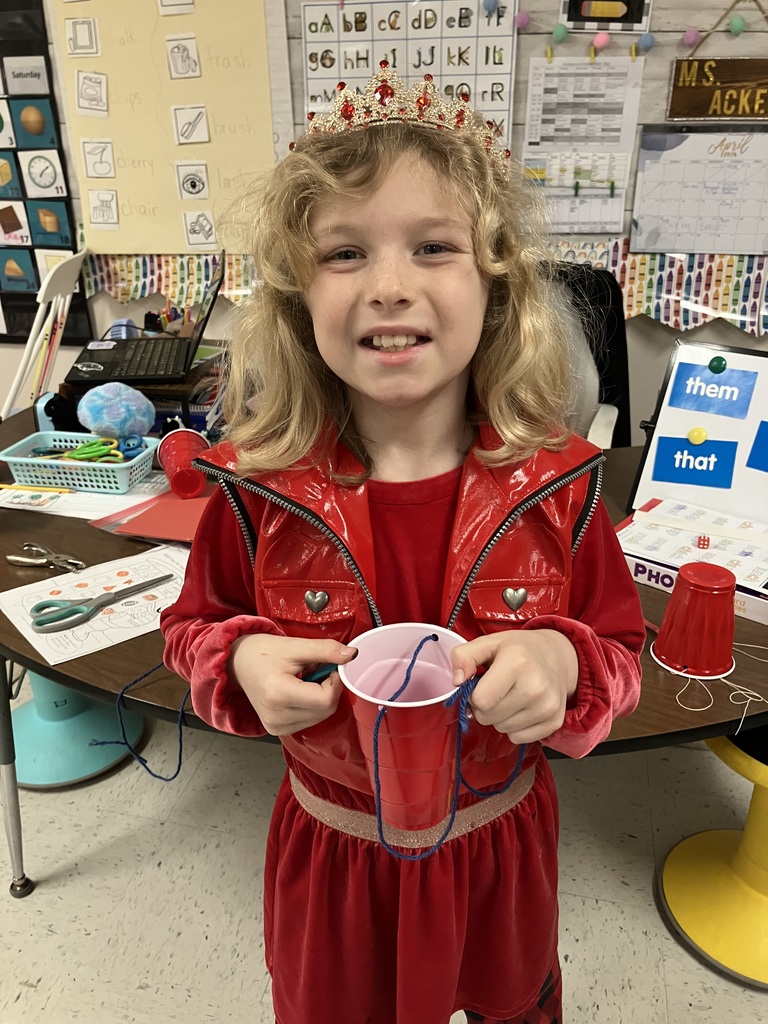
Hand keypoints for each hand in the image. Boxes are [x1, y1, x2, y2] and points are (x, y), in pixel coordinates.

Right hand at [229, 633, 357, 735]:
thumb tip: (352, 655)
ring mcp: (276, 727)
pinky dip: (312, 705)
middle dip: (329, 688)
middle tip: (317, 669)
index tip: (330, 665)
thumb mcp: (295, 646)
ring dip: (322, 697)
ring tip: (305, 679)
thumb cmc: (262, 653)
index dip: (335, 681)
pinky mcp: (277, 730)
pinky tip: (300, 691)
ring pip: (321, 717)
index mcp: (278, 694)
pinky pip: (310, 720)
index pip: (325, 699)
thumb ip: (326, 650)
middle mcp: (276, 716)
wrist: (237, 663)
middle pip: (326, 710)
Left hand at [450, 629, 578, 744]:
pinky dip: (515, 727)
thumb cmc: (520, 650)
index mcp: (517, 662)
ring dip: (500, 716)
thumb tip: (457, 681)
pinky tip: (523, 707)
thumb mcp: (489, 642)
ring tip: (511, 696)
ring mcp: (548, 707)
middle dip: (485, 706)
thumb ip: (464, 656)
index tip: (482, 683)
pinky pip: (518, 738)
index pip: (480, 700)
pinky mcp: (554, 722)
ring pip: (502, 729)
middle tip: (497, 689)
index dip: (474, 694)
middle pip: (488, 717)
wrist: (559, 657)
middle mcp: (536, 687)